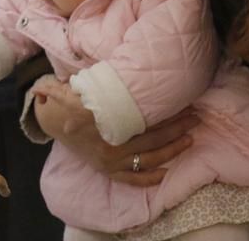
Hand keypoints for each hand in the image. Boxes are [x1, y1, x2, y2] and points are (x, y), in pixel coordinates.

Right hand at [32, 77, 198, 185]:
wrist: (53, 121)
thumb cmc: (69, 99)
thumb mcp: (75, 88)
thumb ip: (86, 82)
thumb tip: (90, 70)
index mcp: (104, 123)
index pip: (142, 121)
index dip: (165, 115)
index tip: (183, 105)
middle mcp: (109, 145)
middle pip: (151, 138)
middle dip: (177, 128)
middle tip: (195, 118)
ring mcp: (110, 161)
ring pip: (148, 159)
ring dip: (172, 149)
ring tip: (190, 138)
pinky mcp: (108, 171)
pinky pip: (133, 179)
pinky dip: (150, 178)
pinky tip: (168, 171)